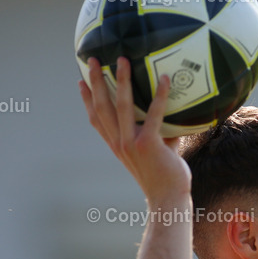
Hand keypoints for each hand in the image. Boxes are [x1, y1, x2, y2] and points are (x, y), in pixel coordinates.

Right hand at [78, 57, 190, 205]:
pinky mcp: (149, 144)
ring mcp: (132, 144)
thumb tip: (176, 114)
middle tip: (93, 60)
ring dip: (121, 80)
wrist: (168, 199)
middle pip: (101, 107)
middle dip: (96, 82)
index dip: (86, 100)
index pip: (96, 120)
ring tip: (122, 60)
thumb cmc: (165, 176)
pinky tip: (164, 79)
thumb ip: (161, 133)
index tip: (80, 82)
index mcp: (116, 146)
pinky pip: (155, 114)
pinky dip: (160, 95)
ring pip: (121, 106)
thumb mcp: (156, 152)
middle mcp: (119, 143)